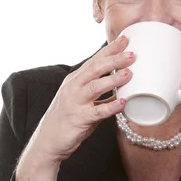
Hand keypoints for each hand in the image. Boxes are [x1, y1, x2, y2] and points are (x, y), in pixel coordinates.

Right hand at [29, 35, 133, 162]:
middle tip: (131, 54)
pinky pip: (97, 112)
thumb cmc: (67, 119)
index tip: (125, 40)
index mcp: (75, 80)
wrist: (48, 140)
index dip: (109, 50)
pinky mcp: (79, 119)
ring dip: (113, 79)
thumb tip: (121, 88)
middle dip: (113, 59)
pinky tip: (122, 103)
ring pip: (95, 87)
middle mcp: (73, 88)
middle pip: (94, 68)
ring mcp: (75, 103)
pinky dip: (110, 107)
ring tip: (129, 73)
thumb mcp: (81, 100)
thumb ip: (99, 94)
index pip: (94, 60)